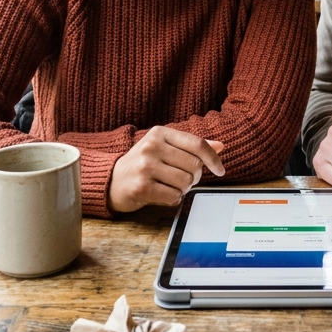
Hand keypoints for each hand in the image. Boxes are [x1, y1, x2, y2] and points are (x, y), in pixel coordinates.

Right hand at [108, 127, 224, 212]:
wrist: (111, 180)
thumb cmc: (143, 163)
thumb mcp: (164, 147)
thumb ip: (190, 146)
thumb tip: (220, 146)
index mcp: (160, 133)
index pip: (196, 143)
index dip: (213, 158)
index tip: (220, 170)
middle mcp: (151, 146)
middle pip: (194, 165)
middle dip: (195, 176)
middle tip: (183, 179)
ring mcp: (145, 166)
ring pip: (186, 182)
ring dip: (184, 189)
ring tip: (171, 186)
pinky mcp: (141, 187)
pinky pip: (174, 196)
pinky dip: (174, 198)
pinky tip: (162, 194)